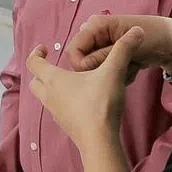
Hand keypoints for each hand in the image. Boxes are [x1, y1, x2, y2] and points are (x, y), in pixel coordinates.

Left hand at [27, 28, 142, 153]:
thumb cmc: (100, 103)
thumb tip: (137, 30)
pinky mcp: (65, 125)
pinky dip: (62, 102)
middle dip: (41, 72)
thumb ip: (123, 49)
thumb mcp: (113, 72)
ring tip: (69, 82)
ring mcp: (56, 113)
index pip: (34, 63)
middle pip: (34, 82)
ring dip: (51, 88)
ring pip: (45, 97)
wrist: (99, 140)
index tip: (45, 48)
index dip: (36, 53)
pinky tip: (80, 100)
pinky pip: (57, 109)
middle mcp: (50, 96)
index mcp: (54, 80)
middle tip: (53, 65)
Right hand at [67, 14, 171, 77]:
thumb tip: (82, 66)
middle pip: (82, 62)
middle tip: (123, 70)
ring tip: (132, 68)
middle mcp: (95, 34)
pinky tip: (133, 70)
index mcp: (95, 25)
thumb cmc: (155, 37)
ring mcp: (102, 45)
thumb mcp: (129, 48)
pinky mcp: (110, 56)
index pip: (73, 51)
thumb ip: (103, 56)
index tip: (101, 74)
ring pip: (93, 70)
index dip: (82, 67)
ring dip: (112, 75)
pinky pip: (104, 72)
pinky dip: (117, 76)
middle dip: (100, 71)